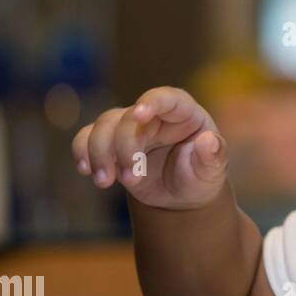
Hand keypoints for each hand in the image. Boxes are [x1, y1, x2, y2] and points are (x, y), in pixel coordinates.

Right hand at [72, 86, 227, 210]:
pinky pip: (87, 137)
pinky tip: (87, 171)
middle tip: (131, 179)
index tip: (139, 113)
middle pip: (128, 117)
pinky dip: (82, 152)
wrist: (180, 197)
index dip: (152, 102)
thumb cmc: (200, 177)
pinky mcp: (110, 142)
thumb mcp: (212, 172)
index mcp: (184, 114)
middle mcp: (155, 116)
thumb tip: (209, 142)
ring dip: (100, 153)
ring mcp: (130, 127)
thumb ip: (213, 157)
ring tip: (106, 181)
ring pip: (104, 125)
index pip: (167, 98)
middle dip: (123, 148)